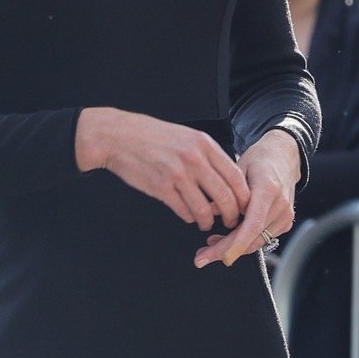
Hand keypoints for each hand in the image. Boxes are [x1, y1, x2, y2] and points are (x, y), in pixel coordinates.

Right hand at [76, 106, 248, 230]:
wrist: (114, 136)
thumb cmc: (148, 135)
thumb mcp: (184, 135)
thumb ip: (206, 154)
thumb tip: (225, 177)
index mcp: (203, 144)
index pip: (236, 177)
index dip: (244, 197)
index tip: (244, 206)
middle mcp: (193, 159)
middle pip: (225, 196)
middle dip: (232, 214)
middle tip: (231, 221)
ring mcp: (177, 174)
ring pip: (204, 209)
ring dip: (208, 221)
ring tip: (206, 223)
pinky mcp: (160, 187)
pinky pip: (183, 210)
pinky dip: (189, 217)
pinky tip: (188, 216)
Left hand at [198, 129, 300, 267]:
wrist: (283, 158)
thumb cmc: (258, 160)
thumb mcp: (235, 169)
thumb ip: (224, 191)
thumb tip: (208, 211)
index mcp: (267, 190)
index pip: (252, 224)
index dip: (236, 243)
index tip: (220, 255)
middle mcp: (279, 206)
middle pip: (252, 238)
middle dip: (226, 251)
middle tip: (202, 257)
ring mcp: (285, 215)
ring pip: (256, 242)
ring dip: (232, 248)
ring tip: (208, 248)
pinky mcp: (285, 222)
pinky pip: (262, 238)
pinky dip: (243, 242)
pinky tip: (225, 239)